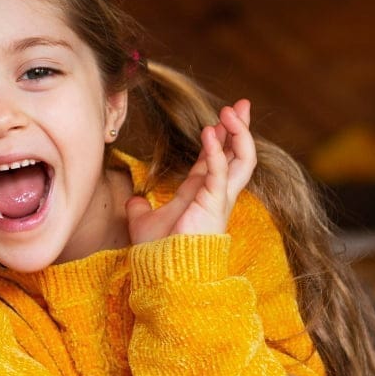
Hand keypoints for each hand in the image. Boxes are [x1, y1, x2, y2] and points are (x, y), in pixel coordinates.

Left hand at [126, 99, 256, 243]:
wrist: (163, 271)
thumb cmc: (158, 252)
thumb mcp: (144, 223)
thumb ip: (140, 208)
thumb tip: (132, 199)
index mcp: (203, 196)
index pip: (215, 160)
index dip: (219, 139)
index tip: (220, 118)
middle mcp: (216, 195)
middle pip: (238, 156)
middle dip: (240, 129)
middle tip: (241, 104)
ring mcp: (219, 200)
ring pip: (242, 161)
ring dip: (238, 134)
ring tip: (230, 111)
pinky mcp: (213, 204)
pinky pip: (218, 173)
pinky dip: (214, 152)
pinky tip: (208, 132)